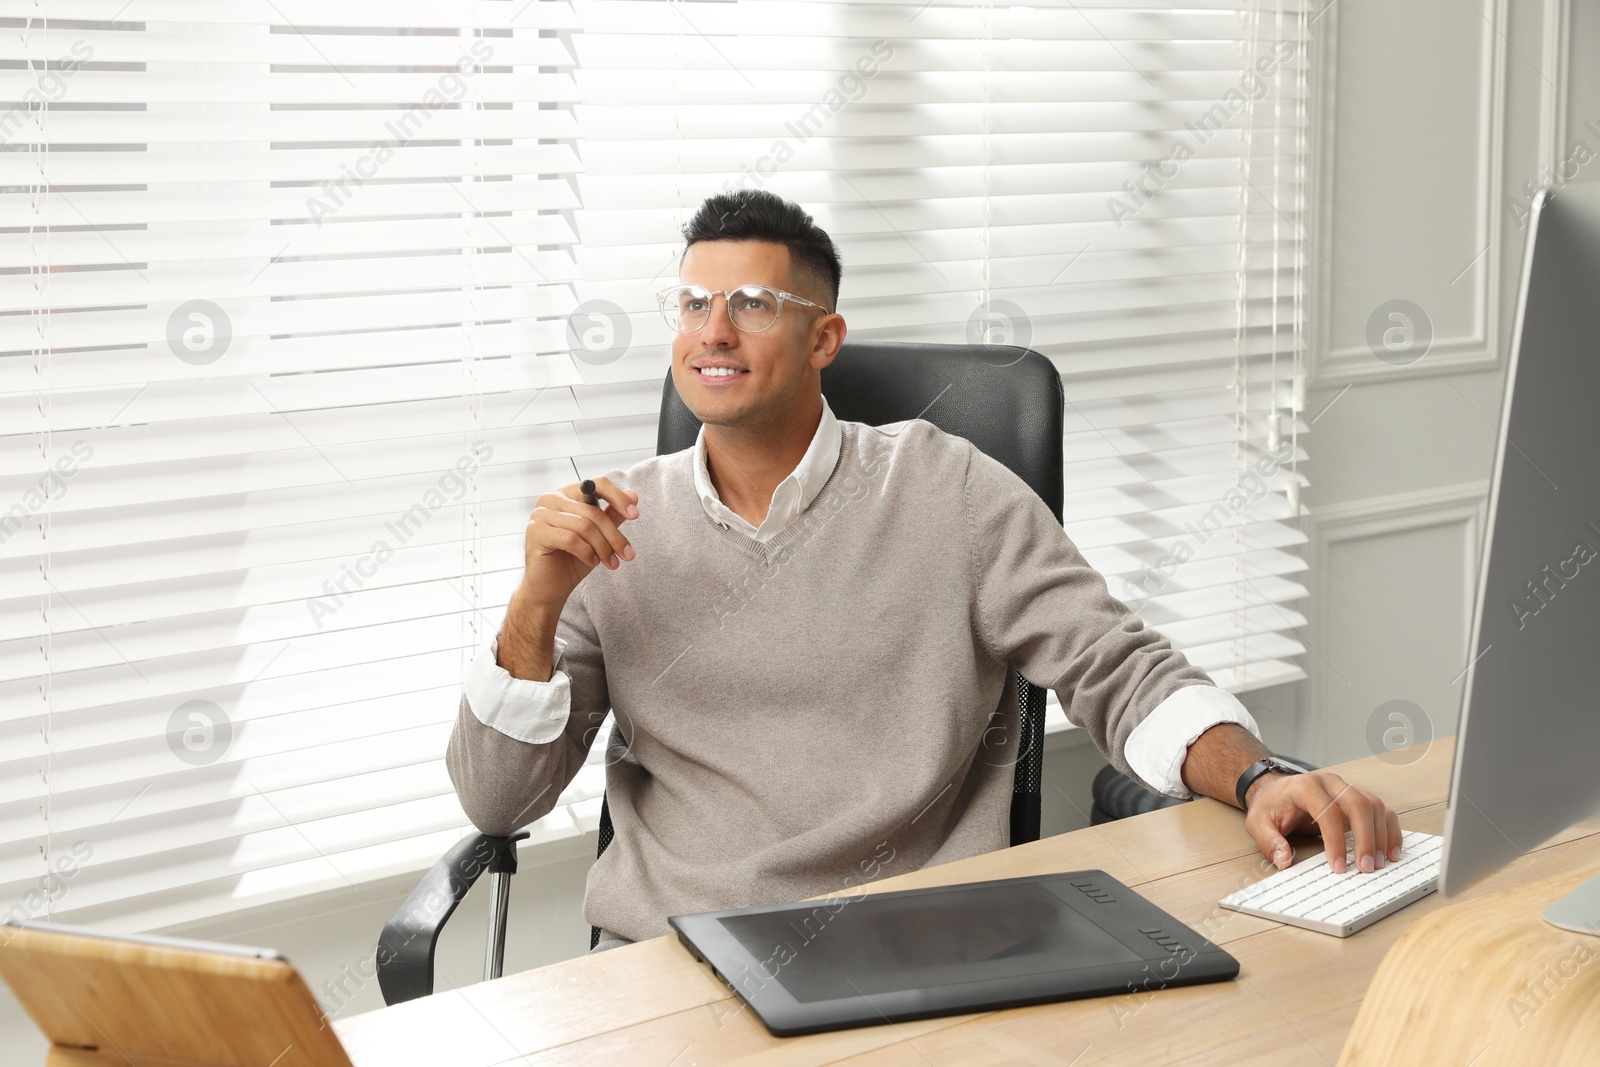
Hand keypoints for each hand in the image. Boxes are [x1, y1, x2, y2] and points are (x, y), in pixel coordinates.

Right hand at [519, 476, 639, 611]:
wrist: (549, 587)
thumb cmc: (572, 559)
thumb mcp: (598, 536)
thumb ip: (612, 515)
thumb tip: (633, 494)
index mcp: (567, 494)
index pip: (597, 484)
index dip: (618, 498)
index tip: (635, 515)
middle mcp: (551, 498)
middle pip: (593, 511)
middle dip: (614, 536)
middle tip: (628, 555)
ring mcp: (541, 514)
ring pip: (584, 526)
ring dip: (603, 548)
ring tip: (611, 563)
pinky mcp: (536, 532)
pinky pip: (571, 539)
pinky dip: (587, 552)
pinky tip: (592, 562)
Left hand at [1244, 771, 1401, 873]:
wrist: (1275, 789)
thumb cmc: (1270, 805)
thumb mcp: (1258, 823)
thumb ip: (1269, 842)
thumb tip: (1284, 860)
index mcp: (1306, 786)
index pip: (1328, 812)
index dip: (1335, 841)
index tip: (1338, 867)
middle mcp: (1330, 783)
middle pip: (1358, 805)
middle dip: (1366, 839)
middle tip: (1365, 868)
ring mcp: (1346, 788)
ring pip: (1374, 805)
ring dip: (1381, 835)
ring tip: (1379, 863)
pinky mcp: (1357, 797)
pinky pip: (1381, 810)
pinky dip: (1390, 829)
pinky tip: (1391, 851)